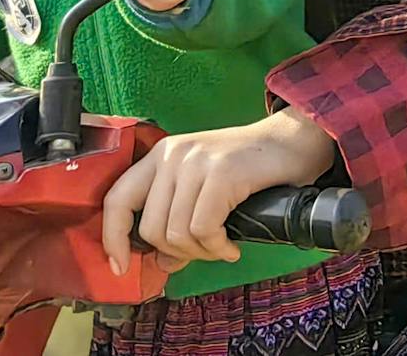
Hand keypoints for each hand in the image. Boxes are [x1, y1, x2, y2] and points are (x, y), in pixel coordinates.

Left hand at [100, 110, 336, 274]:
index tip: (120, 265)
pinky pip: (204, 229)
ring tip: (222, 246)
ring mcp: (197, 162)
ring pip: (177, 233)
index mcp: (162, 155)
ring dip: (202, 252)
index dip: (113, 238)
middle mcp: (173, 154)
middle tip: (206, 251)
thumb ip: (177, 219)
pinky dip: (218, 248)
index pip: (117, 199)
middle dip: (178, 252)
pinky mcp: (222, 173)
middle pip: (151, 228)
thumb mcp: (203, 188)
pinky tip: (231, 246)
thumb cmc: (252, 167)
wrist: (293, 141)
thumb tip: (161, 261)